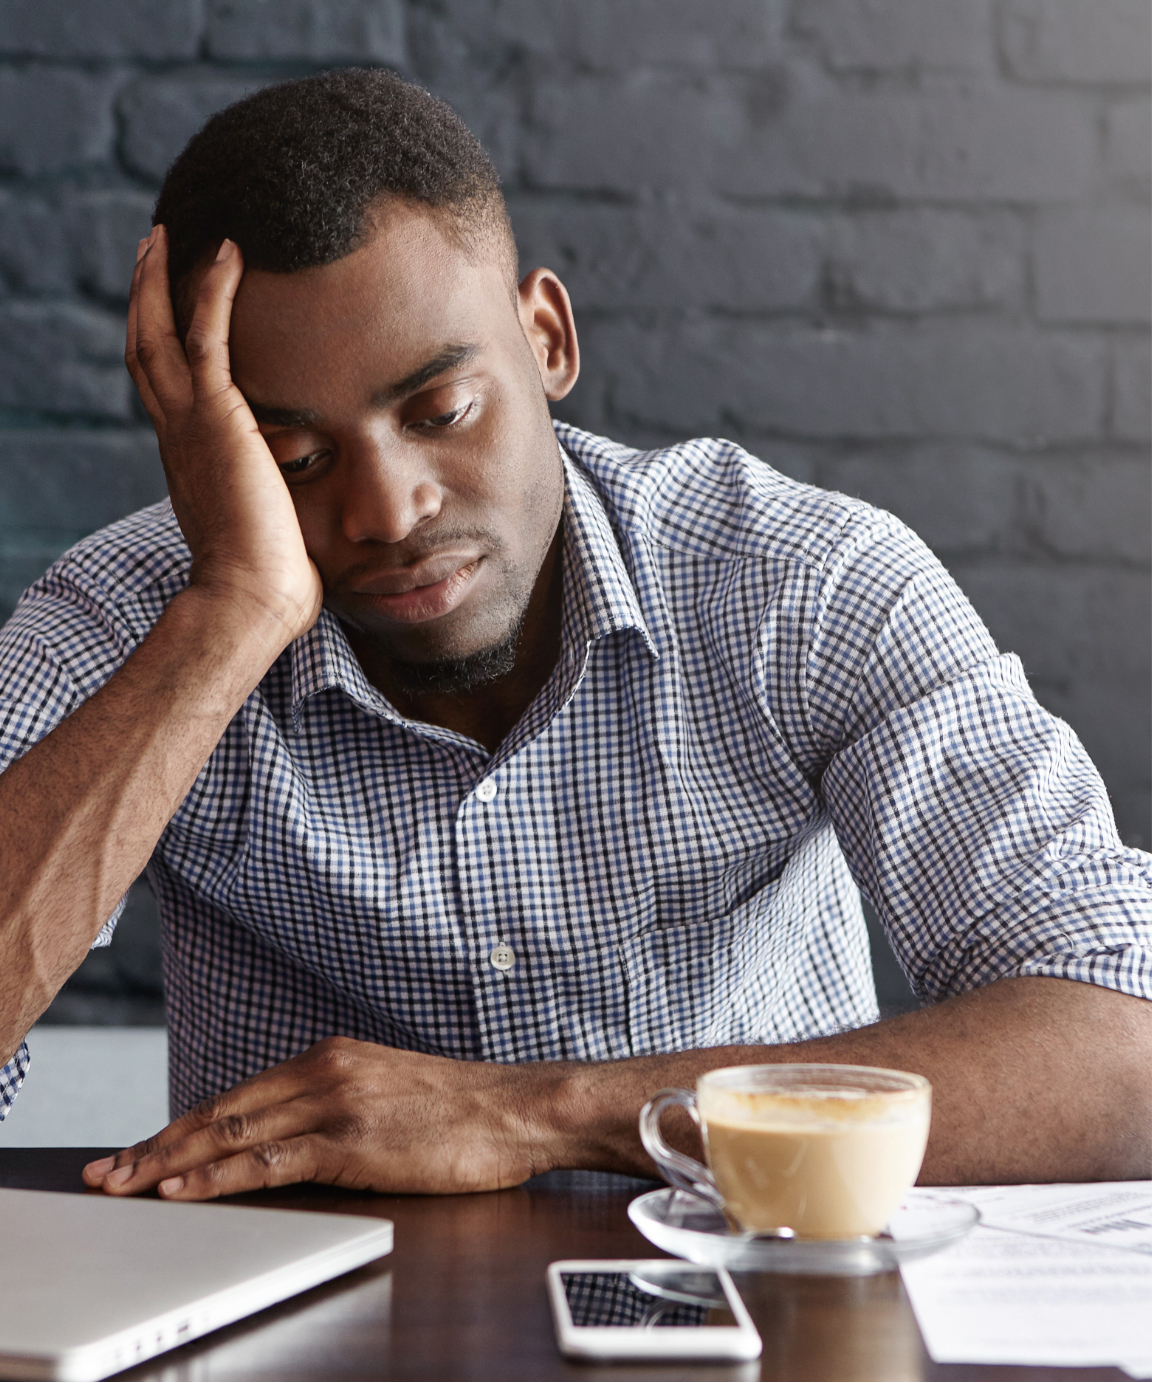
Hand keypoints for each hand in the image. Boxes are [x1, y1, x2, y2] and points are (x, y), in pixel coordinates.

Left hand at [82, 1037, 549, 1198]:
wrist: (517, 1108)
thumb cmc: (460, 1108)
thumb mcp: (387, 1092)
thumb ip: (334, 1105)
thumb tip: (286, 1138)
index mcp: (330, 1056)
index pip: (236, 1094)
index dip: (179, 1124)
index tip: (139, 1148)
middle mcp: (325, 1071)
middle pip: (221, 1111)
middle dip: (156, 1144)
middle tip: (106, 1170)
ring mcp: (337, 1104)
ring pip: (233, 1133)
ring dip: (170, 1162)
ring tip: (124, 1185)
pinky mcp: (353, 1141)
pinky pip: (270, 1160)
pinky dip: (219, 1176)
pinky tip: (185, 1188)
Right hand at [128, 226, 322, 644]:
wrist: (251, 598)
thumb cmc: (268, 582)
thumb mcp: (268, 529)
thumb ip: (277, 505)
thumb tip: (307, 516)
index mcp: (187, 459)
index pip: (165, 388)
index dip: (161, 345)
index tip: (169, 314)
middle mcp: (177, 436)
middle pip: (145, 348)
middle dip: (146, 296)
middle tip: (153, 251)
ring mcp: (190, 425)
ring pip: (159, 333)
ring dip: (164, 280)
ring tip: (171, 236)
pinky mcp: (216, 419)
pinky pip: (207, 337)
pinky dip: (214, 291)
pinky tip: (230, 252)